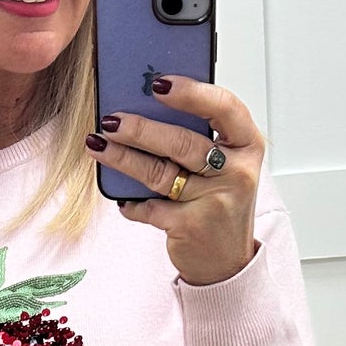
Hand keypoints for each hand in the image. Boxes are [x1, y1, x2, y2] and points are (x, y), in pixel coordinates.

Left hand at [87, 75, 261, 286]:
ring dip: (123, 158)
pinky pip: (149, 207)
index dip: (192, 92)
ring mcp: (215, 201)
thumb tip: (145, 104)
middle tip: (112, 119)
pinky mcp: (191, 226)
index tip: (158, 83)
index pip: (225, 108)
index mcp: (247, 146)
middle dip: (141, 129)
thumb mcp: (223, 165)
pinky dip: (131, 202)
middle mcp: (237, 172)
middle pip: (183, 143)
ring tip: (98, 143)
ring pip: (159, 172)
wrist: (226, 261)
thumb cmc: (219, 202)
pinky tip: (121, 196)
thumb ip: (198, 136)